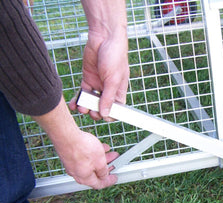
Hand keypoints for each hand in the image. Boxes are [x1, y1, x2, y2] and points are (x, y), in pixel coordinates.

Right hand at [34, 96, 118, 189]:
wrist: (66, 135)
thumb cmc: (82, 148)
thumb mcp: (100, 162)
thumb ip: (103, 171)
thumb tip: (104, 175)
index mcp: (84, 178)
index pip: (98, 185)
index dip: (109, 181)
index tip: (115, 178)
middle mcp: (76, 173)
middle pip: (95, 173)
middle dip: (107, 167)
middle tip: (115, 162)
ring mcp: (72, 164)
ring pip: (90, 163)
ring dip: (102, 158)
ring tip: (111, 152)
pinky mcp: (70, 155)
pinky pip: (84, 157)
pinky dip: (93, 153)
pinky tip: (100, 146)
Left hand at [69, 0, 128, 120]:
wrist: (104, 37)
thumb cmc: (115, 56)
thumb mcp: (113, 79)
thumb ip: (108, 97)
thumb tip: (105, 114)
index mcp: (119, 91)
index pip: (116, 109)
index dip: (110, 115)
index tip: (102, 117)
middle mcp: (109, 90)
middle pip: (102, 107)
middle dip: (95, 112)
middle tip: (90, 111)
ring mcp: (98, 85)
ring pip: (91, 102)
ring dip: (85, 107)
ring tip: (81, 108)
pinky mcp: (88, 79)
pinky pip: (82, 93)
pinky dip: (78, 99)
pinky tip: (74, 104)